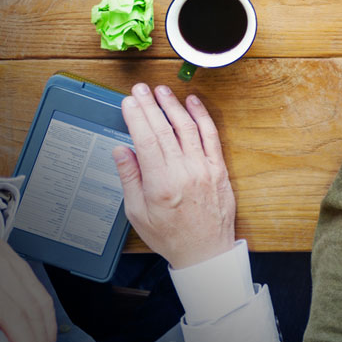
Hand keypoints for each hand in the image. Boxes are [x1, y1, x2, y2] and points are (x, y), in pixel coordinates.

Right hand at [115, 84, 235, 269]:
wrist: (205, 251)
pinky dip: (202, 117)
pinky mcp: (219, 170)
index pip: (146, 141)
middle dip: (150, 106)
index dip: (136, 117)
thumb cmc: (170, 236)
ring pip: (188, 128)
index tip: (128, 102)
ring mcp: (205, 169)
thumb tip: (121, 150)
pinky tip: (193, 103)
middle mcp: (184, 173)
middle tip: (139, 89)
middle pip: (164, 130)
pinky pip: (211, 137)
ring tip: (162, 91)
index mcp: (161, 185)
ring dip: (174, 106)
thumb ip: (130, 179)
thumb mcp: (138, 213)